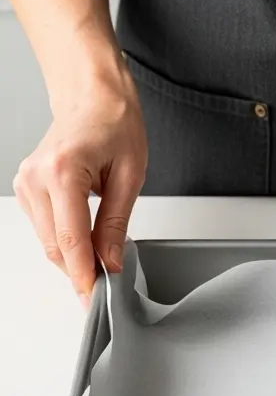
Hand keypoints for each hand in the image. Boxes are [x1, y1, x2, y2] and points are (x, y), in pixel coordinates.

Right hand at [14, 69, 145, 306]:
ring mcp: (25, 182)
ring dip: (72, 257)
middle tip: (105, 291)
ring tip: (102, 263)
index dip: (83, 275)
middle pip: (54, 246)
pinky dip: (65, 240)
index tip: (95, 298)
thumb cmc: (115, 125)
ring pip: (47, 240)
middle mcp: (35, 178)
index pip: (70, 240)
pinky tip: (86, 242)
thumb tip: (110, 262)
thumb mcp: (130, 177)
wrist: (93, 97)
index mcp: (63, 172)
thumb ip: (116, 224)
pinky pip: (45, 227)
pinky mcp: (25, 186)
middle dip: (80, 272)